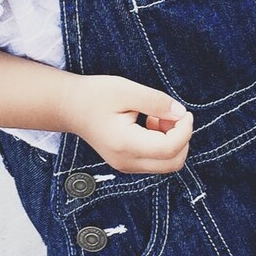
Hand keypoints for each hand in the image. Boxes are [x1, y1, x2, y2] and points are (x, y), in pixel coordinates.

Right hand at [61, 74, 193, 174]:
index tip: (184, 111)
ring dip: (173, 141)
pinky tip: (151, 124)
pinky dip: (163, 144)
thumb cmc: (95, 95)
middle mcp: (126, 161)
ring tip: (158, 116)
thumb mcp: (127, 90)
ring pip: (167, 164)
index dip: (185, 130)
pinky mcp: (127, 163)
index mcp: (125, 144)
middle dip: (182, 138)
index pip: (169, 149)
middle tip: (173, 114)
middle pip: (173, 163)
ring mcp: (125, 165)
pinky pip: (156, 161)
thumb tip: (181, 113)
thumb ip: (156, 102)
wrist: (70, 107)